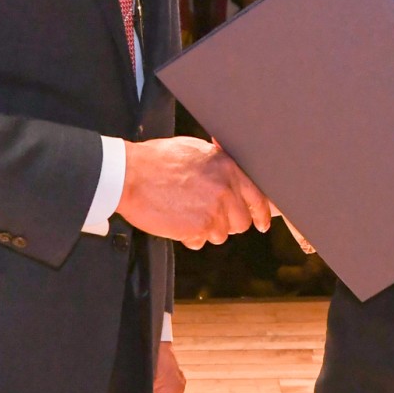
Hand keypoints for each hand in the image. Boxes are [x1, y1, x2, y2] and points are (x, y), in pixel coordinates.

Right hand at [117, 137, 271, 248]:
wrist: (130, 175)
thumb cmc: (156, 160)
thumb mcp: (195, 151)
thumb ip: (218, 166)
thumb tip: (231, 177)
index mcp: (227, 168)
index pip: (257, 196)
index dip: (261, 213)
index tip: (263, 223)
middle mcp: (225, 189)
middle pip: (241, 222)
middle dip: (227, 223)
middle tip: (207, 216)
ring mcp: (213, 210)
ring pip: (220, 234)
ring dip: (205, 229)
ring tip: (185, 212)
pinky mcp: (198, 228)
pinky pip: (200, 242)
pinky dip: (189, 237)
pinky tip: (176, 220)